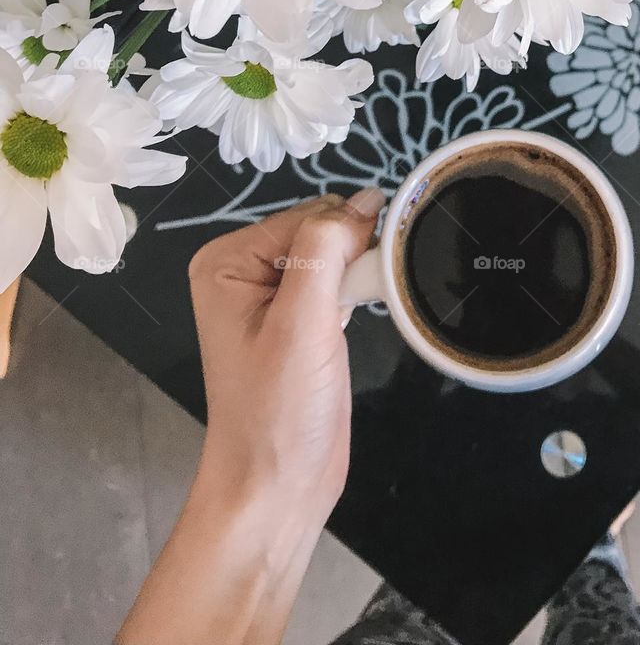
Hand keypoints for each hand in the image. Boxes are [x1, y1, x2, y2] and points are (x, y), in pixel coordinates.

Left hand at [190, 187, 381, 516]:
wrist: (277, 489)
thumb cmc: (279, 410)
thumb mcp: (300, 322)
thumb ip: (326, 249)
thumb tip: (366, 198)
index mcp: (228, 259)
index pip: (307, 213)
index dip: (343, 238)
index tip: (359, 280)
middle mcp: (244, 269)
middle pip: (322, 228)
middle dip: (351, 256)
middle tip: (354, 303)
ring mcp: (271, 295)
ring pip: (336, 251)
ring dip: (357, 274)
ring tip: (348, 320)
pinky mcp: (299, 319)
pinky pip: (339, 279)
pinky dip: (357, 291)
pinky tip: (351, 322)